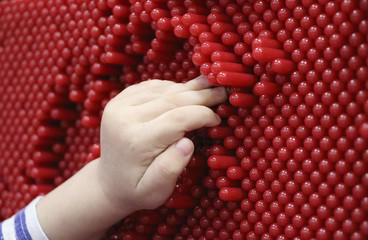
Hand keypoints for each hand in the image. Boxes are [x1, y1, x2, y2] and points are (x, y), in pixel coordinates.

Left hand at [98, 76, 226, 211]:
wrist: (108, 182)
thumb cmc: (136, 189)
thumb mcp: (154, 192)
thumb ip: (170, 169)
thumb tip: (187, 143)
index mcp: (135, 141)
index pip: (177, 118)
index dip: (202, 114)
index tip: (217, 119)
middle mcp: (124, 118)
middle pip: (171, 99)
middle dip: (200, 96)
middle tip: (221, 92)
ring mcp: (119, 106)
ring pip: (162, 89)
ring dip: (187, 88)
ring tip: (208, 86)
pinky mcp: (119, 100)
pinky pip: (150, 87)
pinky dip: (170, 87)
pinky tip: (184, 89)